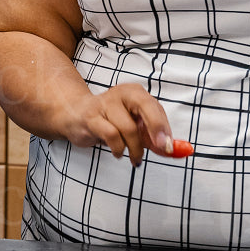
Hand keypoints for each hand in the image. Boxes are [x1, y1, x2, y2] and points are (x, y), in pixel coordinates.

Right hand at [57, 82, 175, 164]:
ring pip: (128, 128)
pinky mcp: (91, 118)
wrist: (75, 115)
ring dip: (135, 148)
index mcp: (135, 93)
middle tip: (161, 149)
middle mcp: (121, 94)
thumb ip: (154, 138)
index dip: (164, 128)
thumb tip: (174, 151)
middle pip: (145, 107)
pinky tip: (118, 153)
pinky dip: (118, 148)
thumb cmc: (109, 121)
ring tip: (134, 157)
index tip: (169, 147)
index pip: (155, 108)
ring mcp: (104, 104)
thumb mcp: (135, 126)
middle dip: (156, 129)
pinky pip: (111, 135)